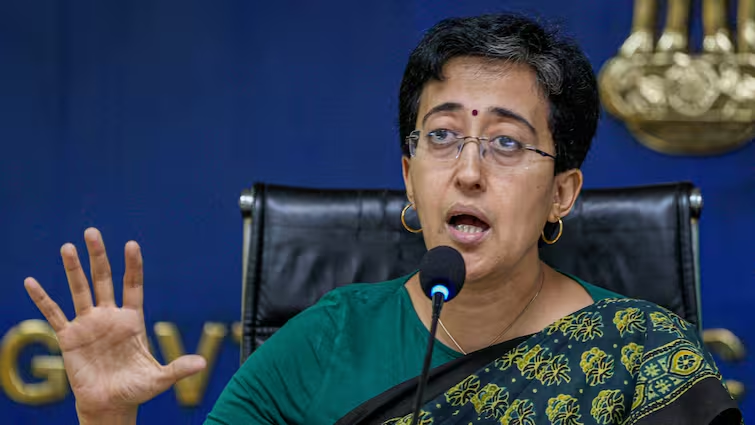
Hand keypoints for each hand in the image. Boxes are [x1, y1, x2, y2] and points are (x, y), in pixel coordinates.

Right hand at [23, 228, 205, 418]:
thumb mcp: (159, 378)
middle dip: (98, 256)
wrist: (110, 406)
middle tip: (92, 232)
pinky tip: (31, 282)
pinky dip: (42, 299)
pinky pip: (53, 314)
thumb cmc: (136, 390)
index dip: (132, 266)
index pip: (133, 285)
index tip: (131, 244)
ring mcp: (88, 325)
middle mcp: (109, 317)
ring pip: (79, 290)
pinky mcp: (69, 338)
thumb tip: (202, 365)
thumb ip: (178, 369)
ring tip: (67, 247)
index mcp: (132, 320)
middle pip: (104, 279)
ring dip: (72, 269)